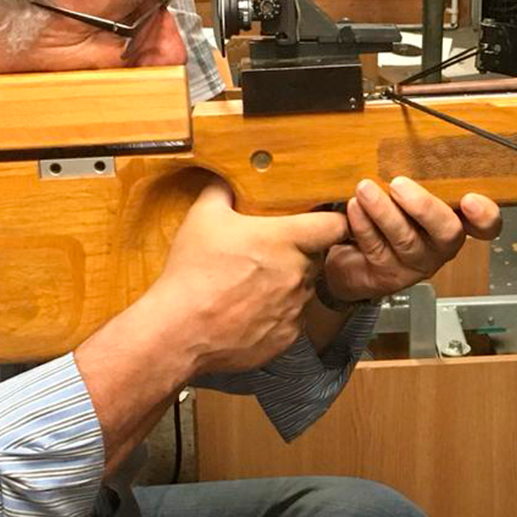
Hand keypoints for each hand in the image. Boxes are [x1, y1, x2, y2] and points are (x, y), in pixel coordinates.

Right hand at [144, 182, 348, 373]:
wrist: (181, 331)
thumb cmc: (193, 272)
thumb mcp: (203, 218)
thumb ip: (221, 191)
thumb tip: (226, 179)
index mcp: (286, 240)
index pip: (335, 226)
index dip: (333, 222)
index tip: (323, 222)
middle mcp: (299, 274)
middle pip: (316, 258)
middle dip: (299, 254)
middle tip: (268, 254)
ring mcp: (296, 308)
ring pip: (303, 289)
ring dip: (287, 285)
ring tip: (252, 286)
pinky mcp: (288, 337)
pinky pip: (292, 319)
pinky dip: (276, 314)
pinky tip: (248, 311)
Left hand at [321, 178, 502, 302]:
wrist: (357, 252)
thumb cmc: (392, 210)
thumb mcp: (411, 189)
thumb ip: (423, 173)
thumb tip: (413, 140)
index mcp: (458, 221)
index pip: (487, 225)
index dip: (485, 215)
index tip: (470, 199)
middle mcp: (442, 245)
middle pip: (447, 232)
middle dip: (423, 207)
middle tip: (398, 184)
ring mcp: (418, 262)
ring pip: (407, 240)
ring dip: (384, 212)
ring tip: (365, 190)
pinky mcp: (390, 274)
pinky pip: (377, 249)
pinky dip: (364, 226)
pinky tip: (354, 208)